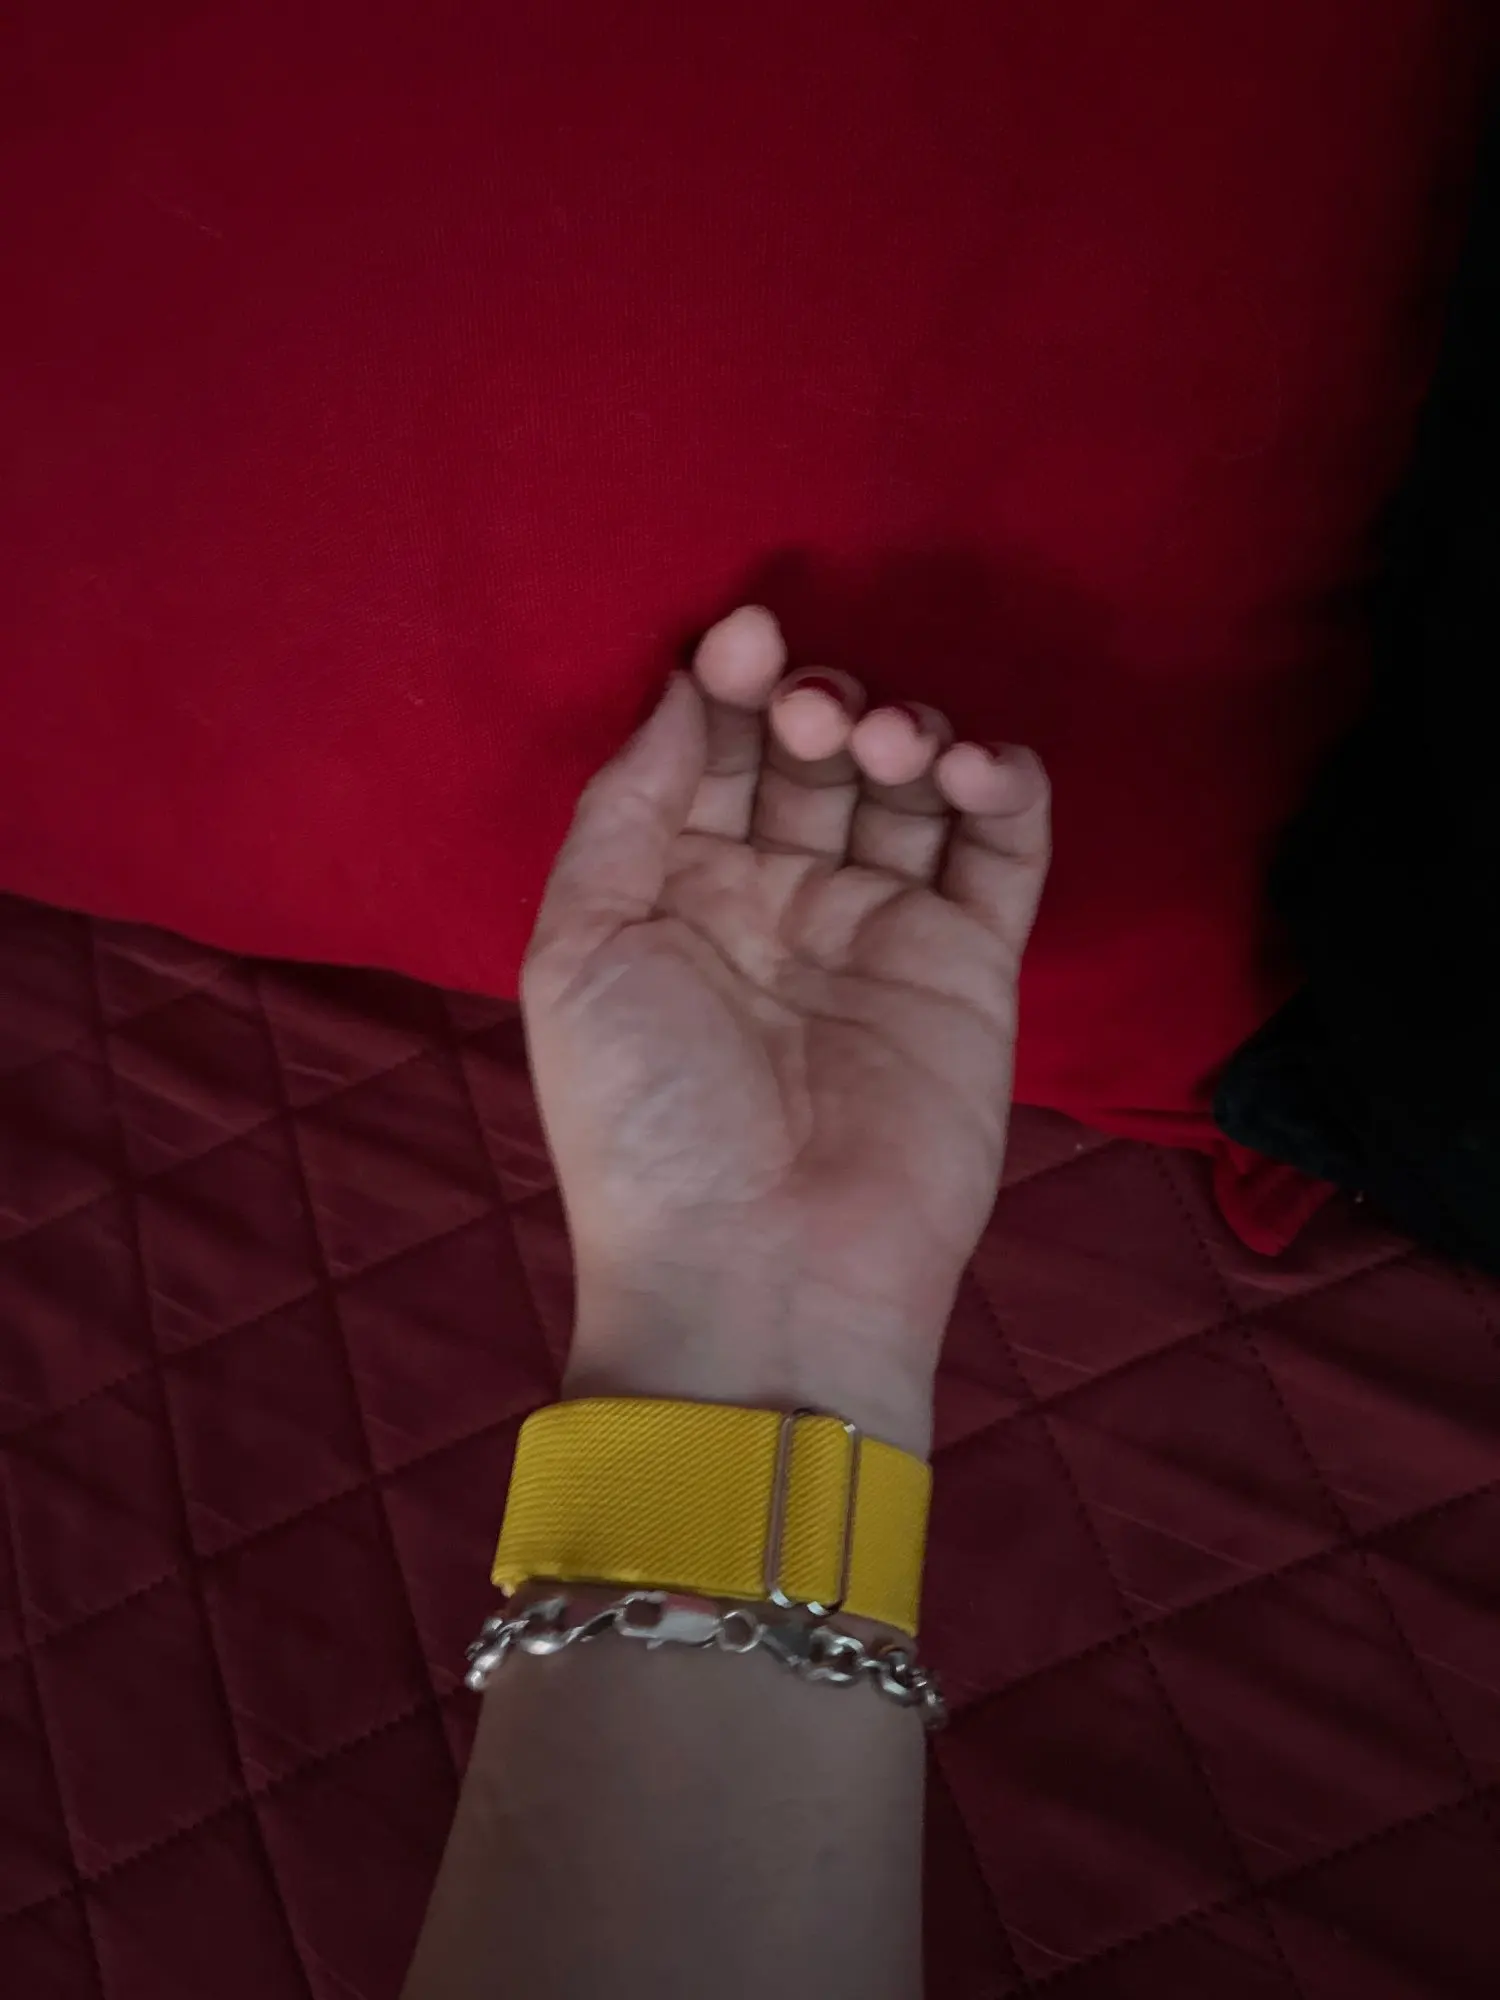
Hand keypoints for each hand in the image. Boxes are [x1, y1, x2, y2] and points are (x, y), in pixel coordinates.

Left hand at [522, 606, 1049, 1455]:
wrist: (762, 1271)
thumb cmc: (647, 1118)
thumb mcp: (580, 952)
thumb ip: (624, 808)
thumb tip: (679, 692)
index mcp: (674, 892)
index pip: (711, 753)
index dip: (728, 684)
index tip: (745, 637)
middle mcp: (779, 900)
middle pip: (812, 758)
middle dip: (817, 708)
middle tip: (818, 718)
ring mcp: (881, 932)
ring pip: (910, 789)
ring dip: (907, 736)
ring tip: (890, 751)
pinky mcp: (972, 967)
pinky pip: (1003, 856)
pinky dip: (1005, 793)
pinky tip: (980, 769)